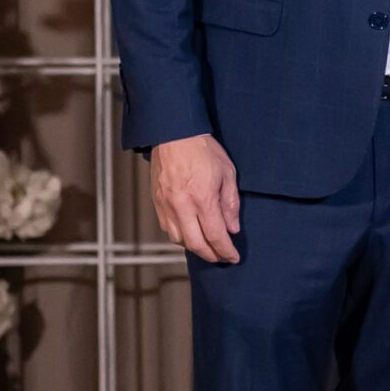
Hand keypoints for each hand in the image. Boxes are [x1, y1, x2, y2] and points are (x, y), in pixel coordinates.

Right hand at [151, 132, 240, 264]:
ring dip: (194, 247)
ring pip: (179, 240)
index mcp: (202, 198)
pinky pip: (167, 228)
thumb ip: (230, 203)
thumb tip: (232, 227)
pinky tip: (190, 233)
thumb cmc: (202, 148)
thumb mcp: (227, 172)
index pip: (216, 236)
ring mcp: (166, 204)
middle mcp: (182, 205)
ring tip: (207, 246)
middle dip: (211, 256)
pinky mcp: (156, 201)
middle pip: (196, 245)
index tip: (233, 257)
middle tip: (221, 257)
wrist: (174, 133)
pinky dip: (180, 236)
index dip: (226, 251)